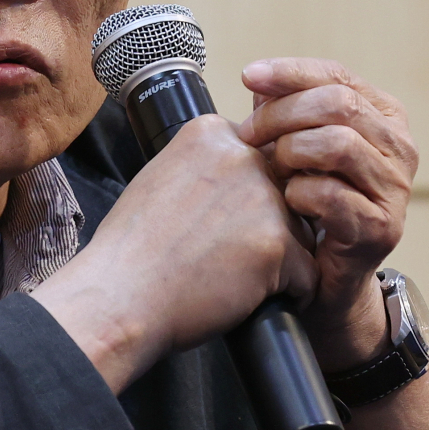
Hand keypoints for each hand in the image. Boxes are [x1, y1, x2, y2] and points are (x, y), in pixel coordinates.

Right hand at [33, 114, 317, 393]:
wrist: (121, 295)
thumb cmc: (132, 249)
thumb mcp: (161, 177)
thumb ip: (204, 166)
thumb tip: (236, 177)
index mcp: (211, 133)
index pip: (257, 158)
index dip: (242, 196)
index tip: (212, 219)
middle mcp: (242, 155)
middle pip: (284, 192)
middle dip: (265, 223)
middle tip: (221, 251)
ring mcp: (263, 198)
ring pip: (301, 232)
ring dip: (278, 257)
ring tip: (231, 275)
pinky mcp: (279, 244)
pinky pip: (307, 274)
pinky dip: (287, 292)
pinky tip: (248, 296)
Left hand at [236, 58, 418, 370]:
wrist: (323, 278)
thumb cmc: (306, 203)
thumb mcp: (294, 146)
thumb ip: (282, 111)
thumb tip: (258, 80)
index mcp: (383, 116)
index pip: (338, 75)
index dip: (290, 72)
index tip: (249, 76)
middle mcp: (399, 147)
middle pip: (338, 104)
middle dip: (282, 114)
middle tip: (247, 134)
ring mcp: (395, 189)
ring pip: (337, 144)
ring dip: (290, 153)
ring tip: (271, 171)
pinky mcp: (382, 229)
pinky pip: (332, 194)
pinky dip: (298, 193)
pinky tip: (287, 202)